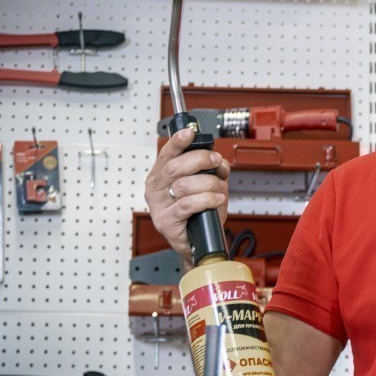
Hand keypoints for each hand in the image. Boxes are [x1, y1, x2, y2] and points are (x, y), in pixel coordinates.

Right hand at [144, 128, 229, 265]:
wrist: (196, 243)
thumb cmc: (198, 213)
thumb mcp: (206, 187)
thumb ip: (212, 172)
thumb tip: (220, 163)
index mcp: (160, 176)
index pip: (166, 154)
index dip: (177, 142)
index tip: (189, 133)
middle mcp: (155, 189)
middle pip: (175, 167)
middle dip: (200, 160)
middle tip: (215, 161)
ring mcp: (158, 206)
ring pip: (183, 186)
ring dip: (208, 183)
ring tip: (220, 188)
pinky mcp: (166, 222)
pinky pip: (187, 205)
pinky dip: (206, 199)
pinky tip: (217, 199)